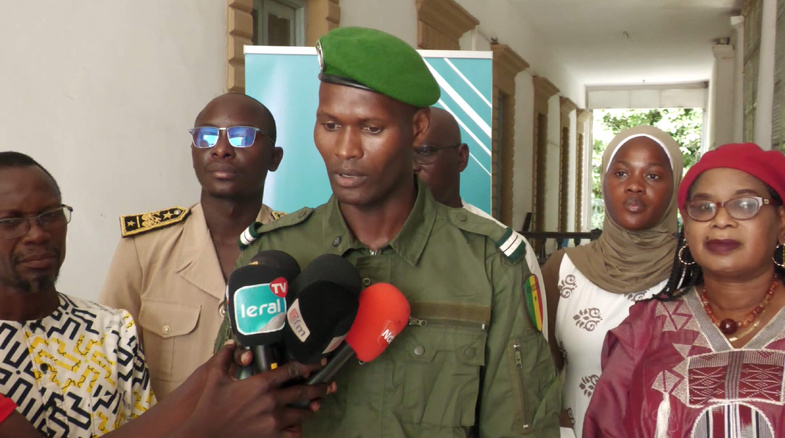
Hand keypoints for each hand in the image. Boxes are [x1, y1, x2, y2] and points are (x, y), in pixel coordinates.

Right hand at [177, 341, 334, 437]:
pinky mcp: (271, 436)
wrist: (204, 433)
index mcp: (262, 383)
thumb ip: (225, 356)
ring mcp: (273, 420)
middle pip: (304, 391)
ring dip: (312, 407)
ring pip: (303, 412)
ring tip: (319, 403)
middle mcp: (272, 400)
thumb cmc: (210, 405)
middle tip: (330, 384)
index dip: (309, 365)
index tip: (319, 363)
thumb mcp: (215, 376)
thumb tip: (232, 343)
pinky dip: (299, 428)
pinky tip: (301, 424)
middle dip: (320, 387)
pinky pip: (293, 433)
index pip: (293, 370)